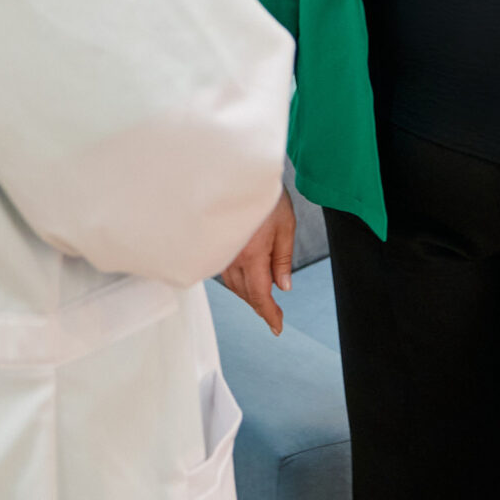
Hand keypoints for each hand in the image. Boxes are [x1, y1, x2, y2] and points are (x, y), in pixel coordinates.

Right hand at [218, 191, 295, 335]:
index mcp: (252, 254)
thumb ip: (283, 258)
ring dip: (248, 294)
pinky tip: (245, 277)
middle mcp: (232, 256)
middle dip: (260, 305)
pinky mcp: (214, 244)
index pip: (260, 295)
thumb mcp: (285, 225)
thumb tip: (283, 286)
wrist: (236, 172)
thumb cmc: (264, 194)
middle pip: (245, 293)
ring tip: (262, 297)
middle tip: (274, 314)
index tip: (277, 327)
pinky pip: (224, 270)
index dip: (268, 314)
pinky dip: (237, 280)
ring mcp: (221, 250)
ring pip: (233, 284)